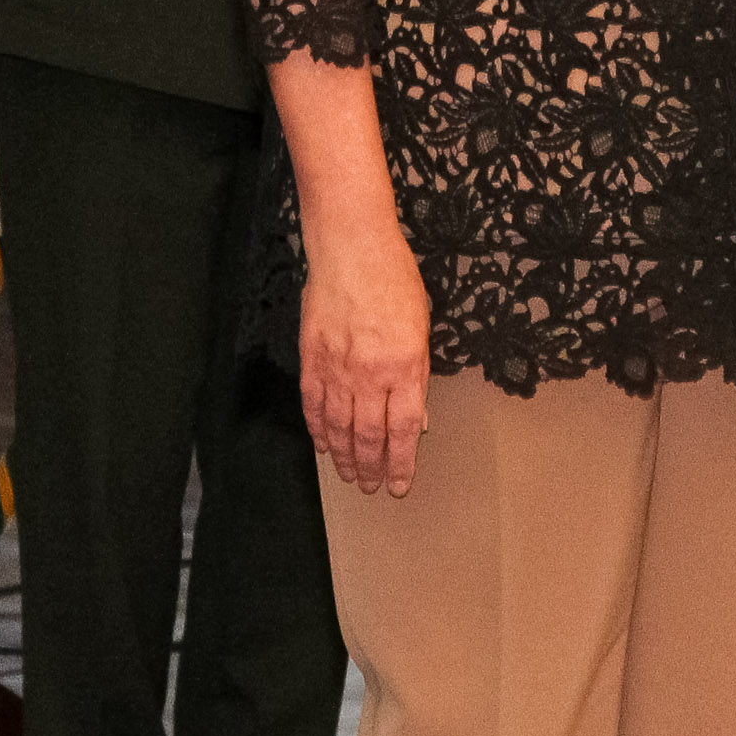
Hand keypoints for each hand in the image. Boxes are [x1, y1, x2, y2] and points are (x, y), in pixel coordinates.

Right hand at [297, 209, 430, 495]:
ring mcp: (337, 367)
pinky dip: (318, 429)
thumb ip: (418, 375)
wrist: (352, 247)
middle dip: (372, 468)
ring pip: (339, 427)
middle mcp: (370, 374)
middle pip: (368, 436)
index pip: (402, 431)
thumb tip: (416, 419)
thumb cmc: (394, 280)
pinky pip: (314, 404)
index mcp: (404, 367)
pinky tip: (324, 445)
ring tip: (351, 476)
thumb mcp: (422, 327)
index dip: (400, 464)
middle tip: (373, 488)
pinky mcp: (312, 357)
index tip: (399, 484)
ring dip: (345, 457)